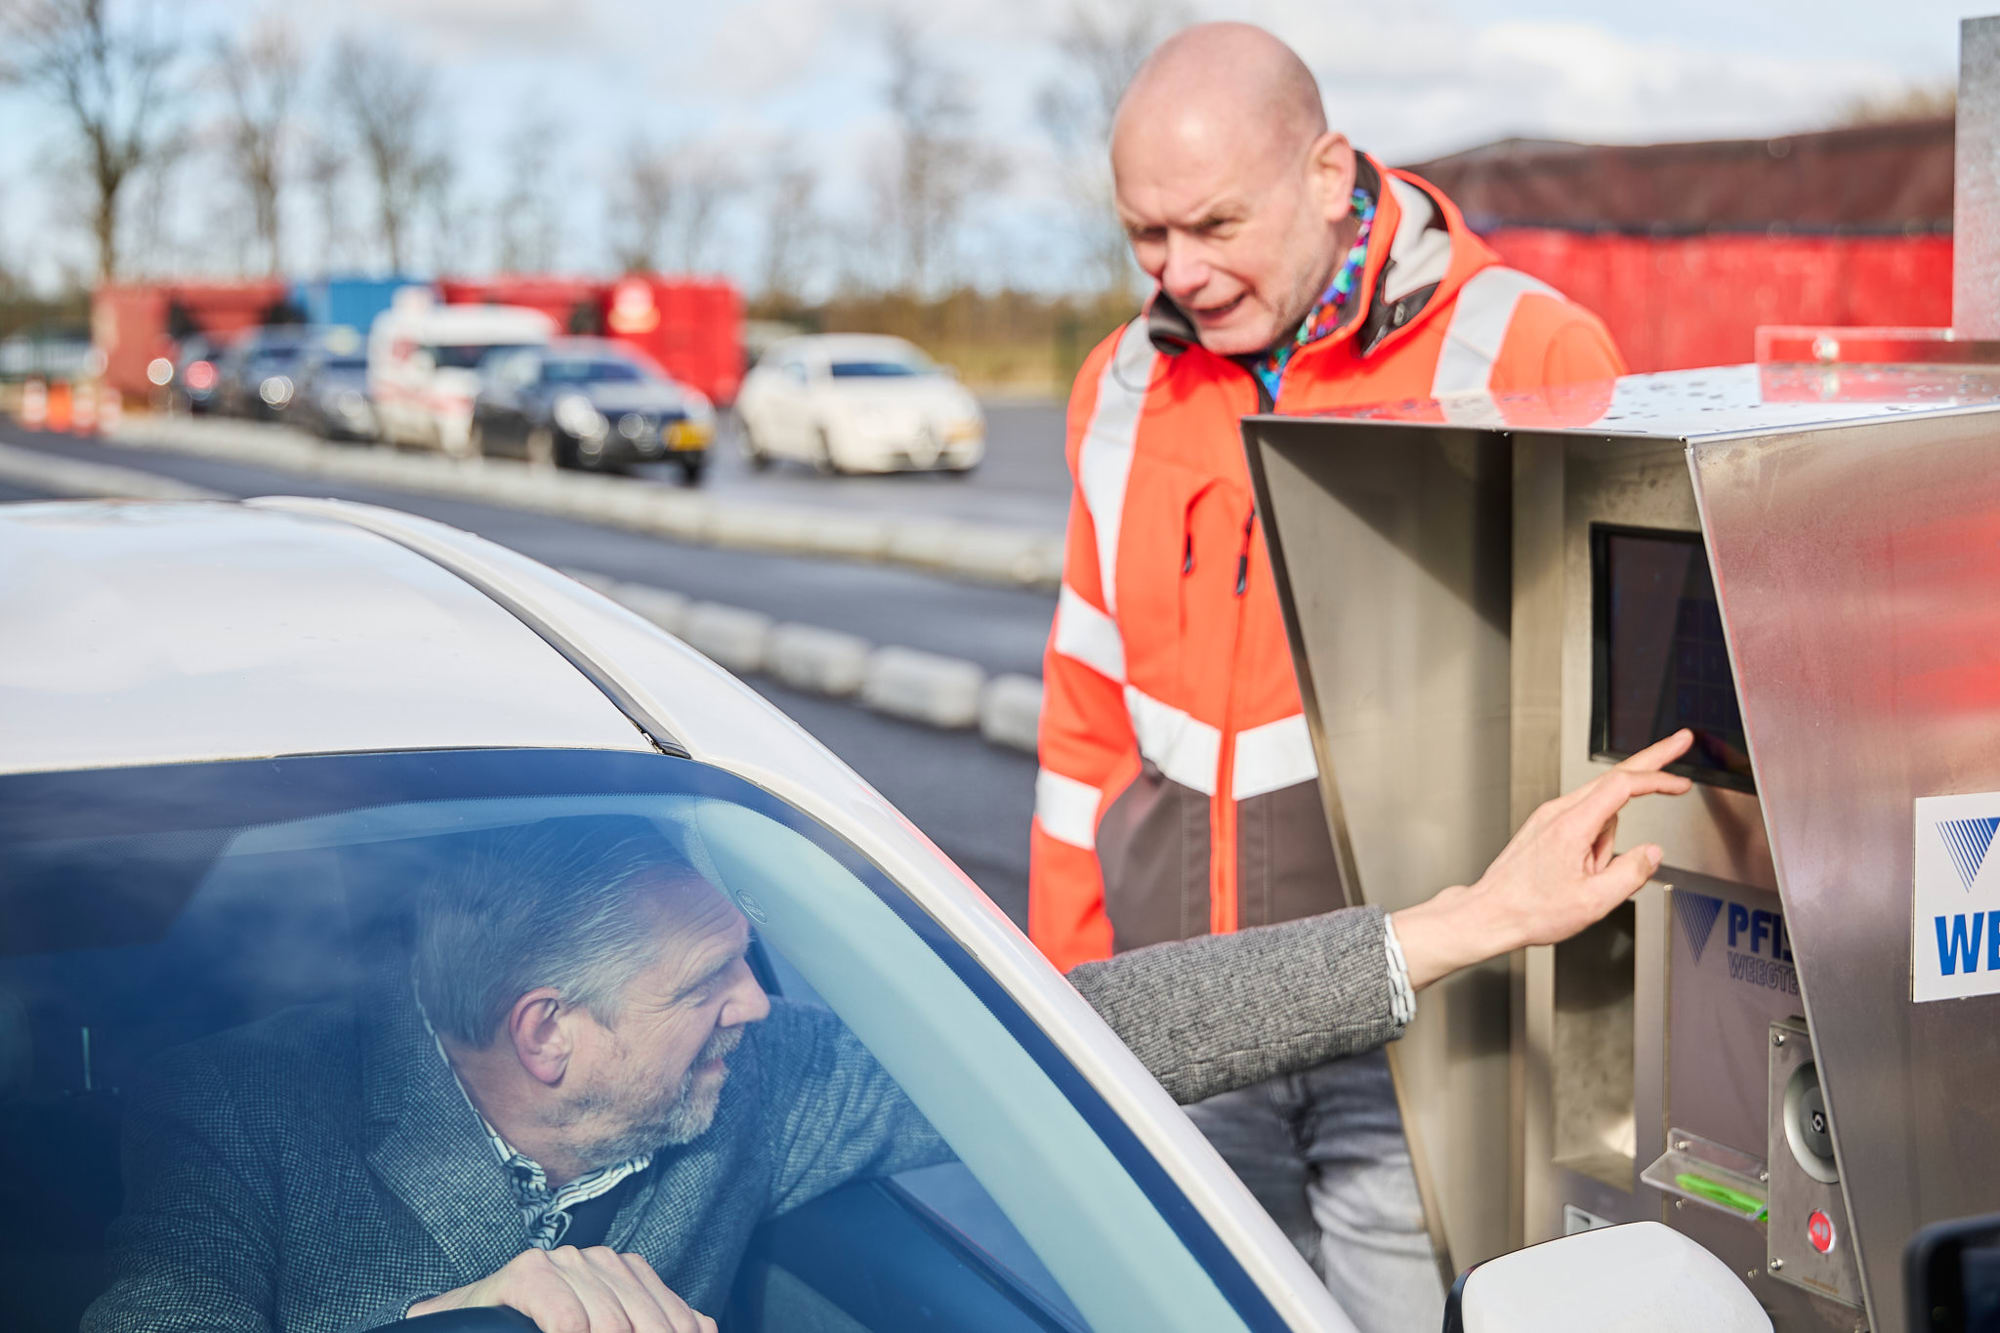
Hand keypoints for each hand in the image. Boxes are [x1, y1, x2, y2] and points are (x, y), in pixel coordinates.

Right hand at [407, 1245, 715, 1332]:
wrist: (468, 1324)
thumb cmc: (538, 1331)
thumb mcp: (602, 1329)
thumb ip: (652, 1324)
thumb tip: (703, 1330)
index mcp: (629, 1273)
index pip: (679, 1319)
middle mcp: (600, 1261)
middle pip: (643, 1323)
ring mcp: (563, 1262)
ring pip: (608, 1324)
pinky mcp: (527, 1272)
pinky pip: (567, 1317)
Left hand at [1390, 729, 1693, 990]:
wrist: (1490, 914)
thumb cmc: (1531, 910)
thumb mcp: (1593, 901)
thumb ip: (1631, 873)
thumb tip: (1653, 852)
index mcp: (1571, 824)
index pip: (1623, 785)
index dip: (1658, 778)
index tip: (1682, 781)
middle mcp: (1558, 812)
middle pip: (1613, 777)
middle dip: (1651, 761)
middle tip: (1680, 742)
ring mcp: (1550, 817)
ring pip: (1601, 814)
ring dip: (1608, 845)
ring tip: (1587, 879)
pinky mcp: (1547, 826)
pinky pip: (1585, 825)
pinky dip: (1595, 845)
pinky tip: (1579, 874)